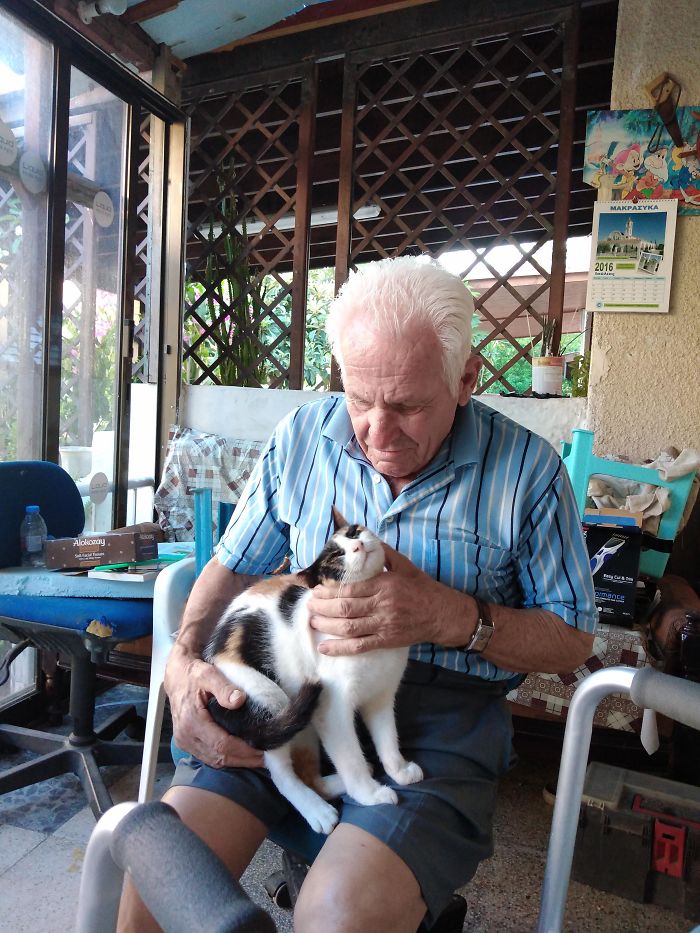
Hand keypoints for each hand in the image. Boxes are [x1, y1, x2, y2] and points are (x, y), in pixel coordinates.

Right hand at [164, 643, 263, 768]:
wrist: (176, 677)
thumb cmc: (193, 674)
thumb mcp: (208, 674)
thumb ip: (223, 687)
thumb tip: (239, 700)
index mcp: (191, 721)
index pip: (222, 744)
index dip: (244, 750)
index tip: (263, 750)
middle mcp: (186, 736)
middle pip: (219, 757)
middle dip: (244, 760)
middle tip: (266, 758)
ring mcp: (184, 742)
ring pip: (214, 761)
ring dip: (236, 762)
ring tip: (257, 759)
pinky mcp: (186, 744)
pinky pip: (208, 757)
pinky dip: (225, 759)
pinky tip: (240, 756)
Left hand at [308, 543, 459, 655]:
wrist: (442, 613)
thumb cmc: (421, 587)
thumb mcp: (404, 565)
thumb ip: (384, 554)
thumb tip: (365, 538)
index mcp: (384, 584)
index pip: (350, 588)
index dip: (329, 591)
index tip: (316, 591)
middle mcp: (382, 605)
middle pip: (345, 608)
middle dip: (322, 608)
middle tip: (309, 606)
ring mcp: (384, 625)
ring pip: (349, 627)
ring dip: (327, 626)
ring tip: (313, 622)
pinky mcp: (387, 641)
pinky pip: (360, 646)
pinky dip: (340, 648)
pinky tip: (325, 648)